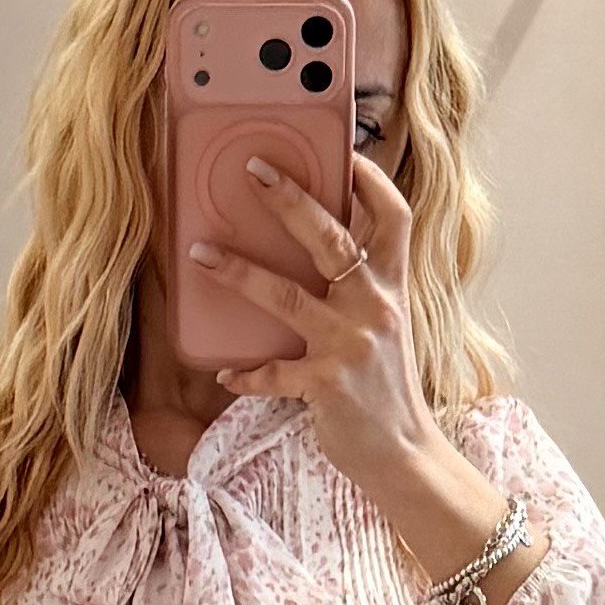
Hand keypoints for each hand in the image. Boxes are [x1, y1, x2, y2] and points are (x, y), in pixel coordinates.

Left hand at [192, 156, 545, 604]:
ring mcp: (349, 345)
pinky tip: (226, 374)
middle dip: (290, 198)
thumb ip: (360, 286)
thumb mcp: (385, 326)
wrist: (403, 454)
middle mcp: (374, 307)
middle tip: (252, 169)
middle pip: (331, 237)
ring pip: (285, 294)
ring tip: (200, 252)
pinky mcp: (325, 385)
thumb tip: (320, 248)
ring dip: (238, 271)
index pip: (393, 216)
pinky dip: (246, 373)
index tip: (344, 150)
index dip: (370, 179)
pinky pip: (272, 372)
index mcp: (392, 287)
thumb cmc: (385, 387)